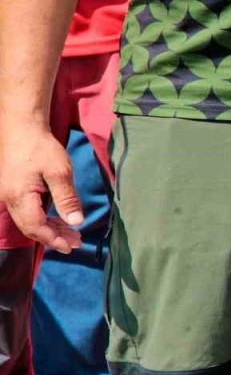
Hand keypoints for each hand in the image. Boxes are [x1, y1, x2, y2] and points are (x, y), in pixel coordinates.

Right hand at [0, 126, 81, 251]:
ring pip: (29, 220)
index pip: (36, 228)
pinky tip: (59, 219)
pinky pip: (27, 211)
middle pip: (31, 228)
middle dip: (54, 237)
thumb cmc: (41, 147)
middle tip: (77, 242)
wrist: (22, 127)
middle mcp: (9, 199)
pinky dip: (43, 217)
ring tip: (72, 233)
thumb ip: (67, 199)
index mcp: (19, 197)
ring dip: (50, 228)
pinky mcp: (12, 189)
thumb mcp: (60, 172)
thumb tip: (76, 222)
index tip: (71, 247)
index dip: (54, 240)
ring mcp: (8, 195)